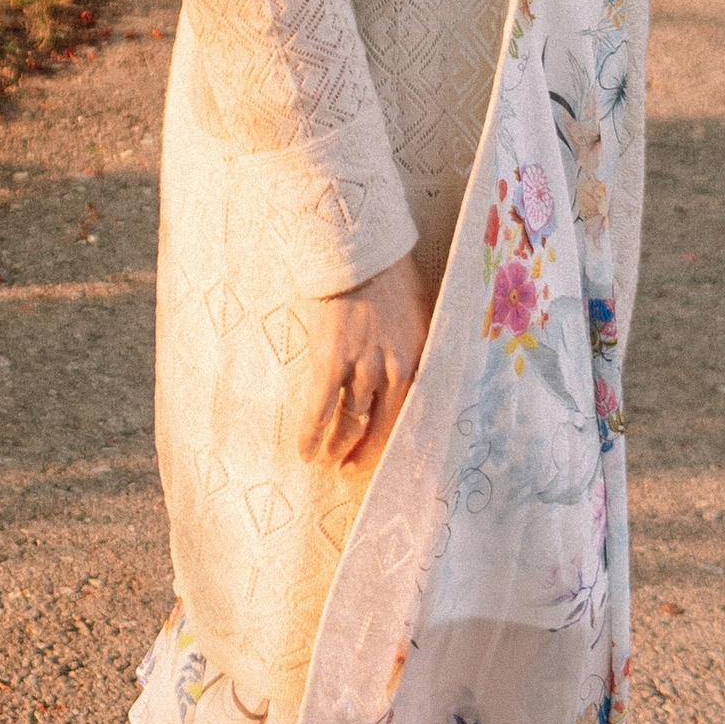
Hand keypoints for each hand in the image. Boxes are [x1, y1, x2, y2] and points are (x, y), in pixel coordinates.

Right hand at [300, 250, 430, 472]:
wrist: (360, 251)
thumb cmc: (394, 281)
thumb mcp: (420, 321)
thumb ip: (417, 356)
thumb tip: (417, 385)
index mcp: (418, 364)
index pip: (409, 422)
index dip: (394, 448)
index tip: (385, 465)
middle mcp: (393, 373)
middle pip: (379, 431)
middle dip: (363, 457)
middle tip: (349, 471)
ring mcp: (361, 368)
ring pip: (349, 424)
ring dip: (335, 448)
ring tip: (326, 461)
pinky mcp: (331, 361)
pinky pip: (319, 409)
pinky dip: (311, 434)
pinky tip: (304, 452)